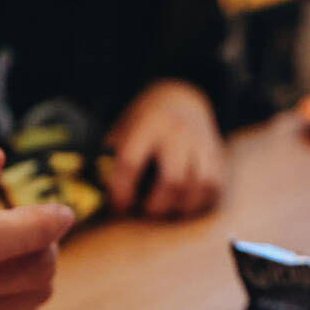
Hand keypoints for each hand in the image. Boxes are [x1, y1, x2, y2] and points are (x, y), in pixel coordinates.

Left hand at [105, 80, 224, 217]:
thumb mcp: (123, 128)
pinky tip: (183, 202)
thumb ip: (110, 157)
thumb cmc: (145, 121)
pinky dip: (198, 202)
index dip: (122, 191)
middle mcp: (179, 133)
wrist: (183, 98)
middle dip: (156, 206)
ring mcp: (203, 144)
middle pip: (172, 180)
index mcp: (148, 124)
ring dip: (180, 207)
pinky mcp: (218, 156)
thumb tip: (91, 192)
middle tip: (144, 212)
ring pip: (199, 187)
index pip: (131, 163)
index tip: (118, 206)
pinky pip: (213, 188)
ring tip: (165, 209)